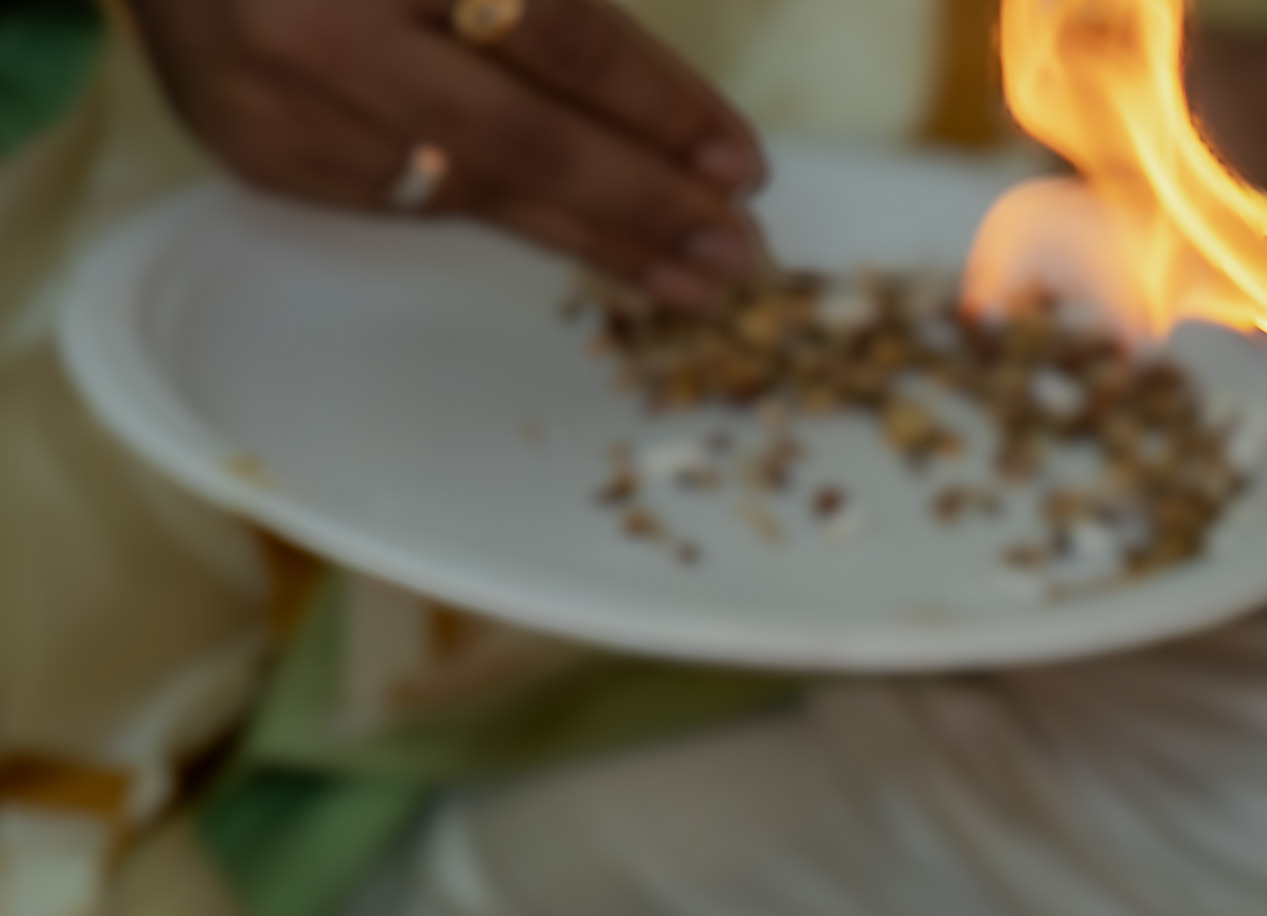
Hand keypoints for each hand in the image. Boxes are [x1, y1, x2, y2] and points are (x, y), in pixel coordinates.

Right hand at [131, 0, 764, 302]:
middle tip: (739, 252)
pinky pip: (413, 201)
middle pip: (525, 136)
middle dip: (647, 202)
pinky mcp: (263, 156)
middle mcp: (333, 28)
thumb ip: (551, 7)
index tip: (742, 165)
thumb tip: (684, 124)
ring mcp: (287, 100)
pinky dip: (507, 217)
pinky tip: (584, 244)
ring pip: (475, 189)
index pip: (561, 33)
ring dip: (599, 240)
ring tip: (690, 277)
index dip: (663, 106)